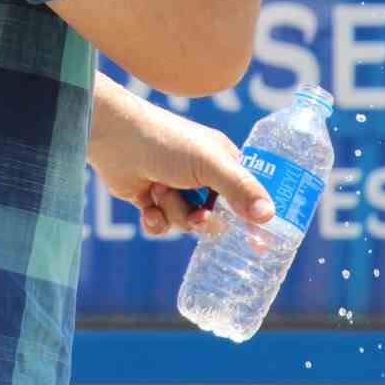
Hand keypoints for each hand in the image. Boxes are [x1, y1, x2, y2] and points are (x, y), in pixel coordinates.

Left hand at [88, 79, 272, 236]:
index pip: (245, 195)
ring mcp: (175, 188)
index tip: (258, 247)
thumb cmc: (166, 142)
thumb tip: (269, 215)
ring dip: (172, 211)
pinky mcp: (149, 198)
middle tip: (196, 215)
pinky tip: (146, 207)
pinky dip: (154, 221)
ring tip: (158, 189)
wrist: (115, 137)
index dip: (251, 218)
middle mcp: (201, 175)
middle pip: (215, 217)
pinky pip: (161, 226)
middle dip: (202, 219)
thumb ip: (239, 188)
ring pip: (186, 223)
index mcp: (222, 161)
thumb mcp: (209, 163)